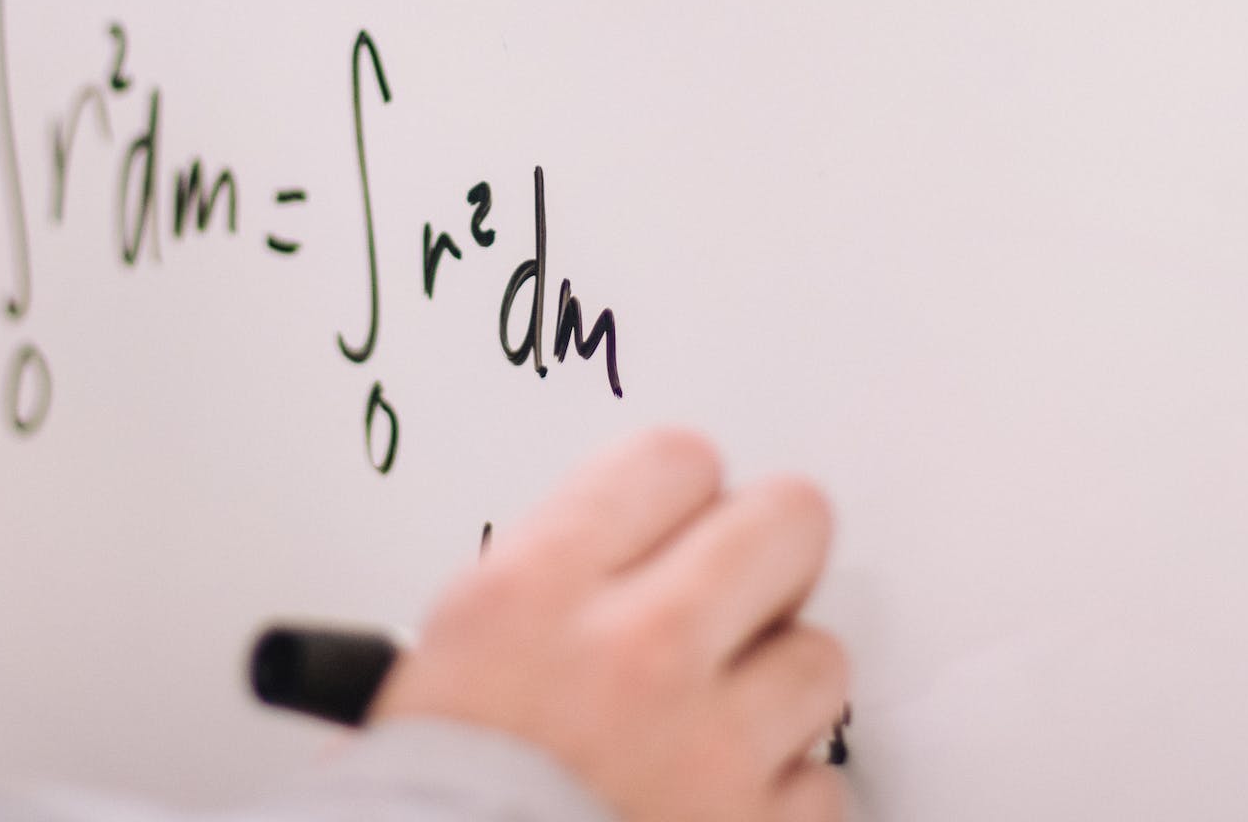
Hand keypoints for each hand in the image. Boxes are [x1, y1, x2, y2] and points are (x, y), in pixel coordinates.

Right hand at [372, 429, 845, 821]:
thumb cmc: (425, 795)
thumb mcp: (452, 644)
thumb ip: (556, 572)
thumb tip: (646, 538)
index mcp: (537, 590)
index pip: (676, 459)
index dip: (683, 492)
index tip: (681, 520)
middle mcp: (634, 652)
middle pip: (786, 523)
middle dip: (770, 552)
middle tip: (743, 587)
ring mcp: (707, 747)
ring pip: (818, 656)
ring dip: (777, 687)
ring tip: (712, 718)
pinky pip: (821, 783)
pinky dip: (781, 796)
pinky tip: (721, 798)